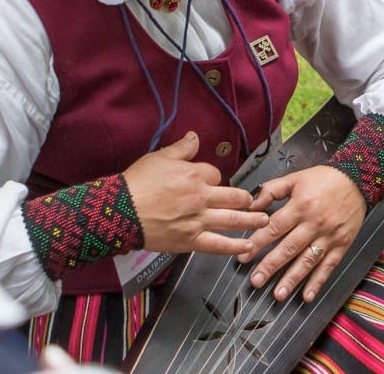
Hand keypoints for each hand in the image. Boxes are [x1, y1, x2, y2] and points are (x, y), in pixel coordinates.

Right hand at [122, 131, 268, 256]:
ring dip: (252, 221)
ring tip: (265, 221)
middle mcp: (201, 197)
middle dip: (247, 199)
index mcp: (194, 175)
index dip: (215, 177)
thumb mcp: (159, 158)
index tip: (213, 182)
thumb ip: (182, 148)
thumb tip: (194, 137)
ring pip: (233, 220)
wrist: (119, 211)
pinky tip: (248, 247)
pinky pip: (219, 245)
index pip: (216, 174)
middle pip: (233, 197)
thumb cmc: (137, 184)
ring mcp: (198, 220)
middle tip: (257, 202)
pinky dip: (235, 246)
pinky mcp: (190, 241)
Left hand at [237, 164, 365, 302]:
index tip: (244, 256)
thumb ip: (272, 190)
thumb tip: (251, 206)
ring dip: (292, 279)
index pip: (275, 227)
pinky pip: (328, 266)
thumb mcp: (295, 178)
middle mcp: (313, 223)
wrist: (358, 179)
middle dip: (270, 266)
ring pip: (307, 261)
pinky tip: (307, 296)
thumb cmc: (324, 179)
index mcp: (300, 206)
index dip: (259, 242)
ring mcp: (329, 236)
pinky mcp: (342, 245)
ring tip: (278, 295)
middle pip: (289, 248)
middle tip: (256, 281)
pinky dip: (318, 282)